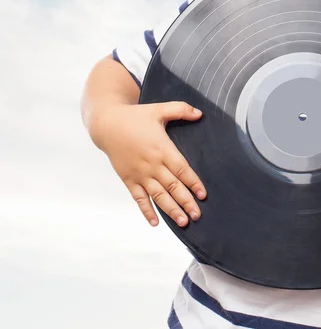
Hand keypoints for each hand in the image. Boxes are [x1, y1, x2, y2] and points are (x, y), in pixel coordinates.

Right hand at [90, 101, 205, 226]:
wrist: (107, 125)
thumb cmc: (136, 116)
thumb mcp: (159, 109)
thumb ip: (181, 109)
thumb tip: (200, 113)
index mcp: (162, 148)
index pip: (181, 169)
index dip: (193, 183)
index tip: (203, 195)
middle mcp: (152, 164)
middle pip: (172, 186)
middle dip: (186, 202)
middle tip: (197, 215)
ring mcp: (139, 174)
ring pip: (158, 196)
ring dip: (171, 210)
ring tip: (183, 222)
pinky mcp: (128, 179)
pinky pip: (139, 198)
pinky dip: (146, 211)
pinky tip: (155, 223)